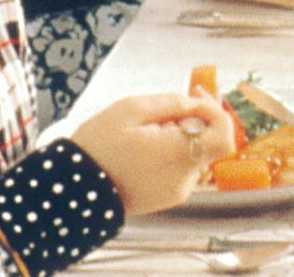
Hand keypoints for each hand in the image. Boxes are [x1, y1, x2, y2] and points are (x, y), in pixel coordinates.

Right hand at [69, 90, 234, 215]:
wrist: (70, 191)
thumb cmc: (97, 147)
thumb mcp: (131, 110)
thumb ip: (171, 103)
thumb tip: (196, 103)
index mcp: (178, 155)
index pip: (224, 135)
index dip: (216, 111)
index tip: (196, 96)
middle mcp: (184, 177)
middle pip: (210, 141)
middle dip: (196, 118)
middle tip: (175, 103)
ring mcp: (177, 191)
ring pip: (195, 153)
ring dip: (183, 135)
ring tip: (149, 127)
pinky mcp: (166, 197)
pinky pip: (181, 167)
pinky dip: (173, 152)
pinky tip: (147, 145)